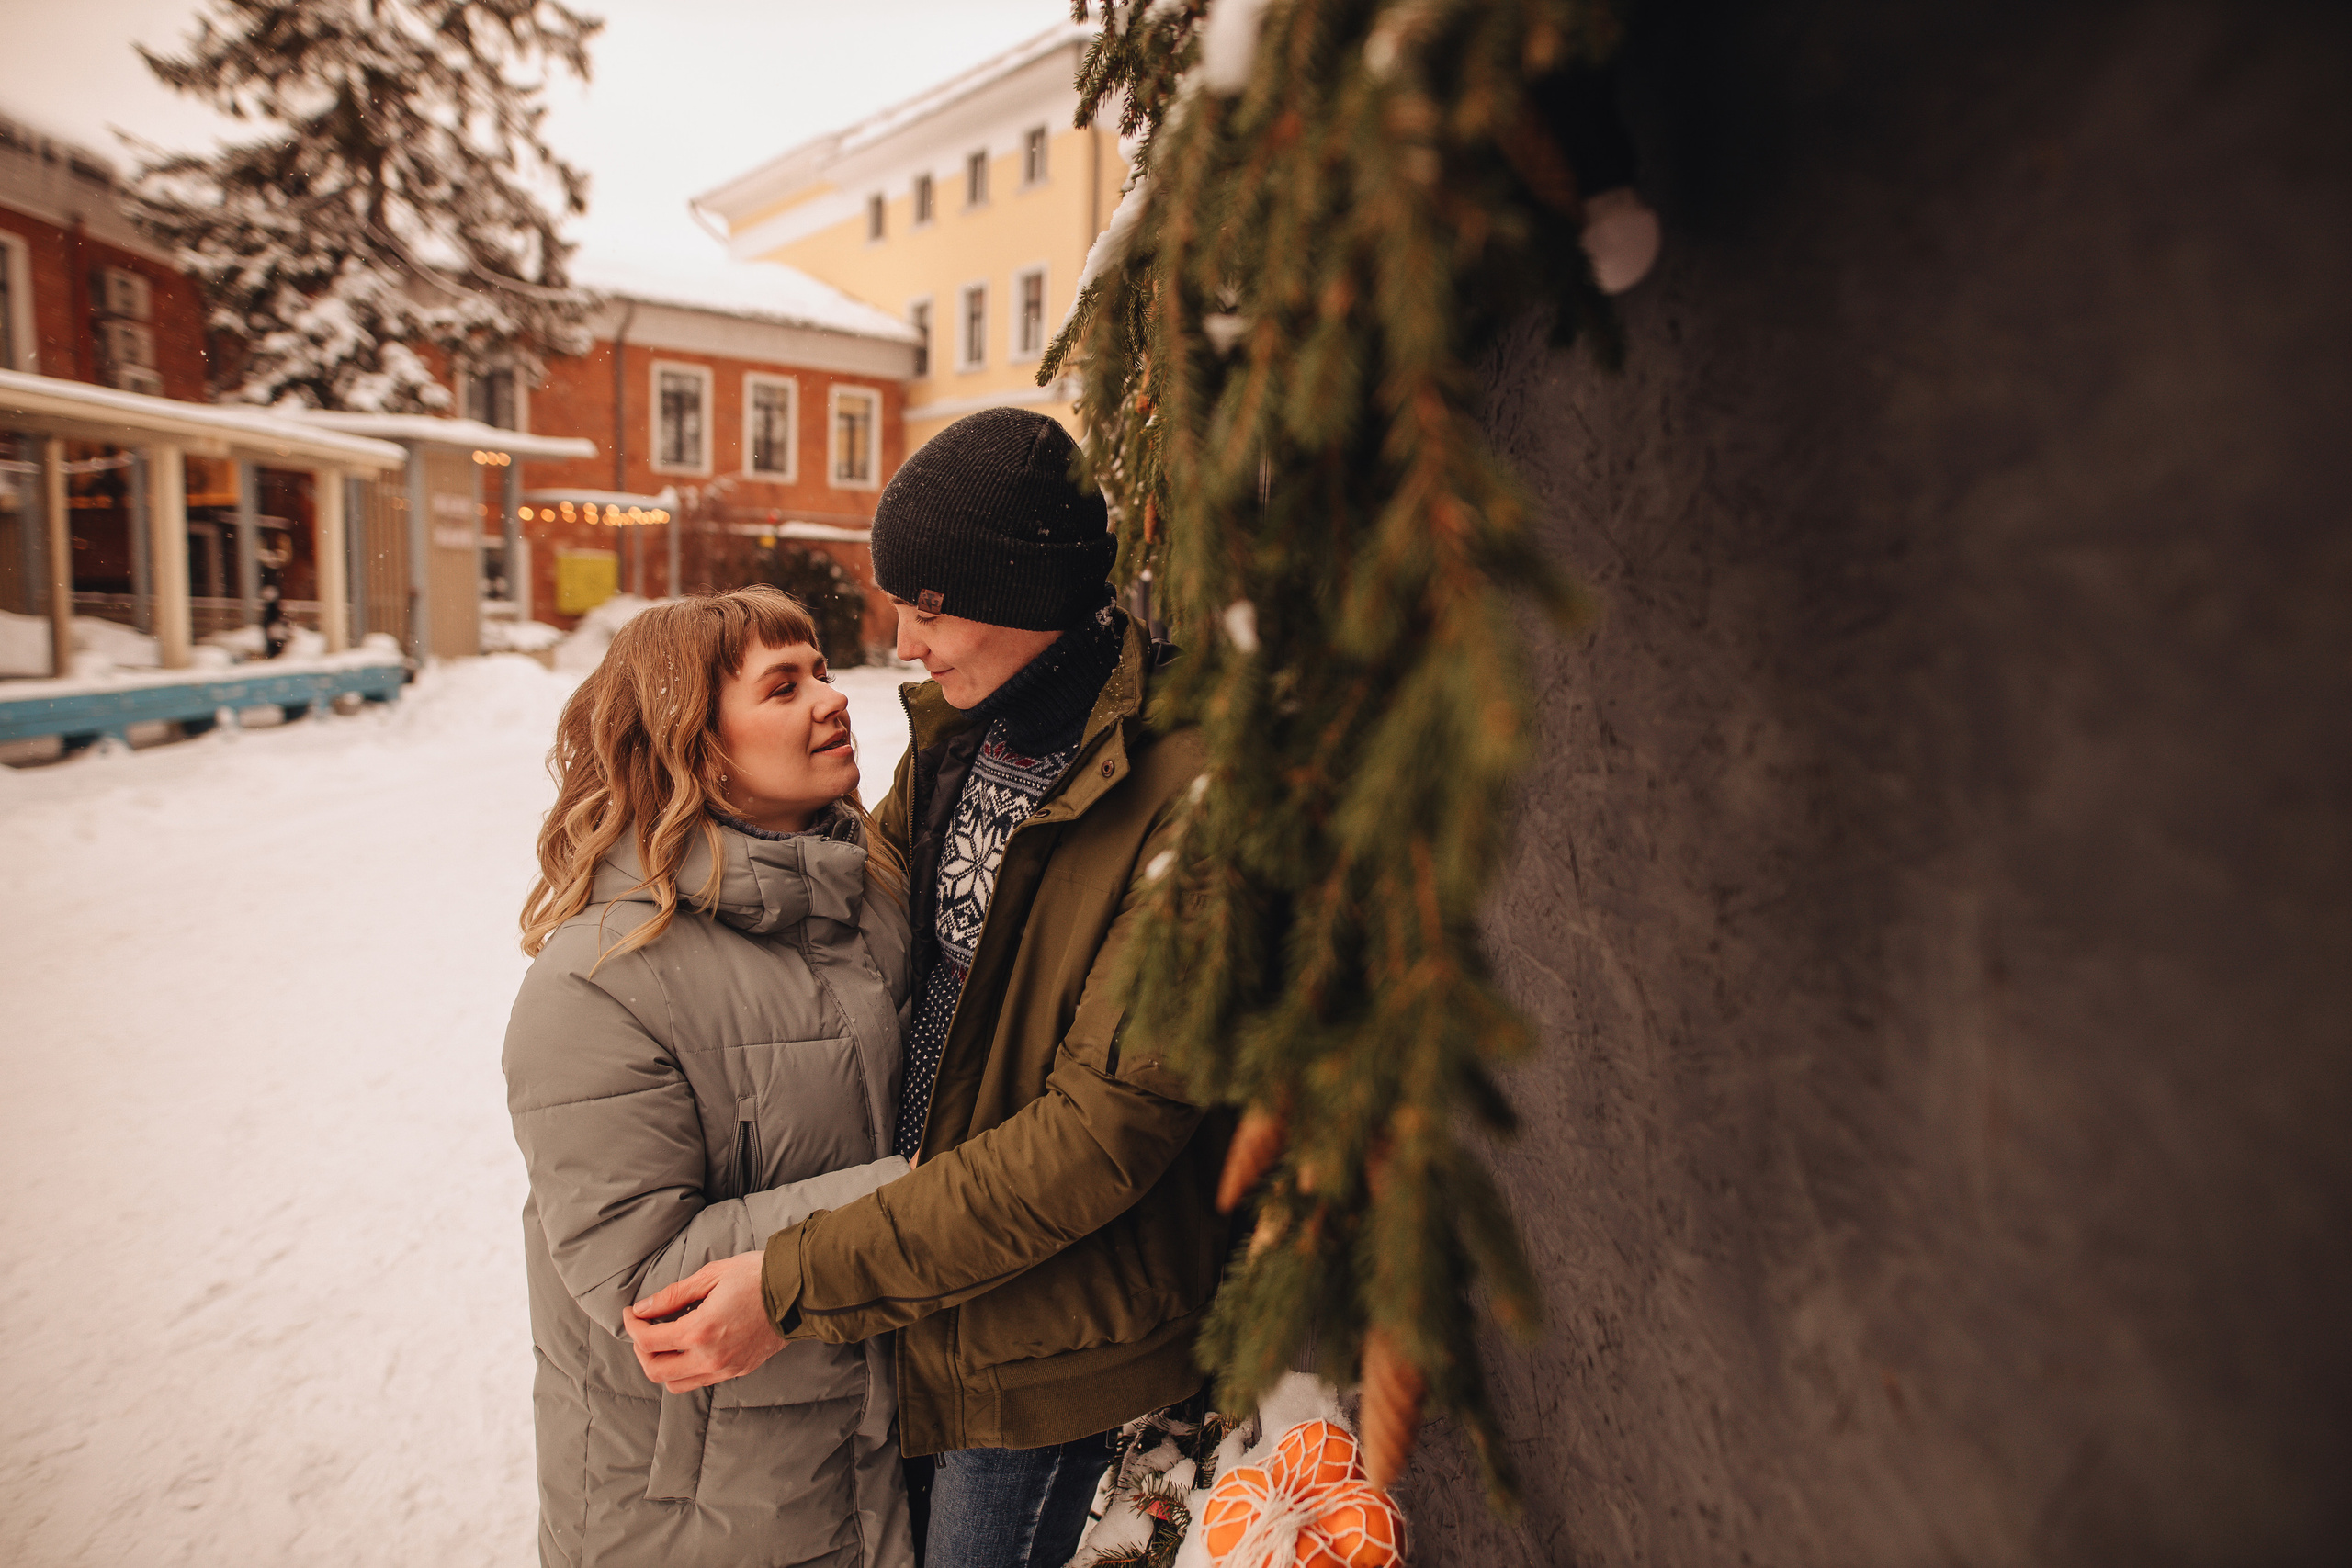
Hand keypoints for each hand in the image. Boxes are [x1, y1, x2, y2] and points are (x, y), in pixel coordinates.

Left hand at [624, 1251, 785, 1392]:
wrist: (799, 1292)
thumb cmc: (757, 1276)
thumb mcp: (711, 1276)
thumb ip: (673, 1295)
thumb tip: (643, 1308)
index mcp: (700, 1330)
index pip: (648, 1340)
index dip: (632, 1325)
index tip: (632, 1312)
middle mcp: (709, 1357)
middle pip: (655, 1370)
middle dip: (640, 1350)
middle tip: (643, 1328)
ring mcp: (724, 1368)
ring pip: (675, 1383)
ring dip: (661, 1365)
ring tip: (664, 1341)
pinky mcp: (737, 1371)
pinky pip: (699, 1381)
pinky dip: (684, 1369)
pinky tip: (688, 1347)